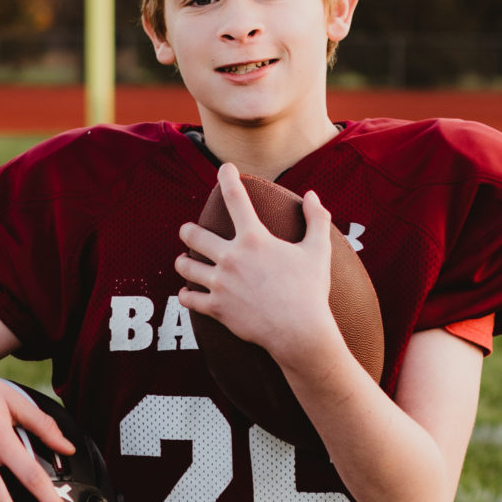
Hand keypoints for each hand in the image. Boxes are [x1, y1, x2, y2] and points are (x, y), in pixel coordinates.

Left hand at [174, 163, 343, 375]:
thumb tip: (312, 195)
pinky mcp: (216, 308)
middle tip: (188, 231)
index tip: (224, 168)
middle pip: (194, 235)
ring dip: (183, 263)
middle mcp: (232, 258)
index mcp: (254, 239)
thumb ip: (316, 219)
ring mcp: (221, 284)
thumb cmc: (311, 291)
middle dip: (188, 231)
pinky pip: (189, 299)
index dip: (227, 178)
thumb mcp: (318, 251)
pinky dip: (186, 296)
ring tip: (184, 262)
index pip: (235, 198)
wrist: (300, 332)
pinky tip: (187, 293)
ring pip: (185, 267)